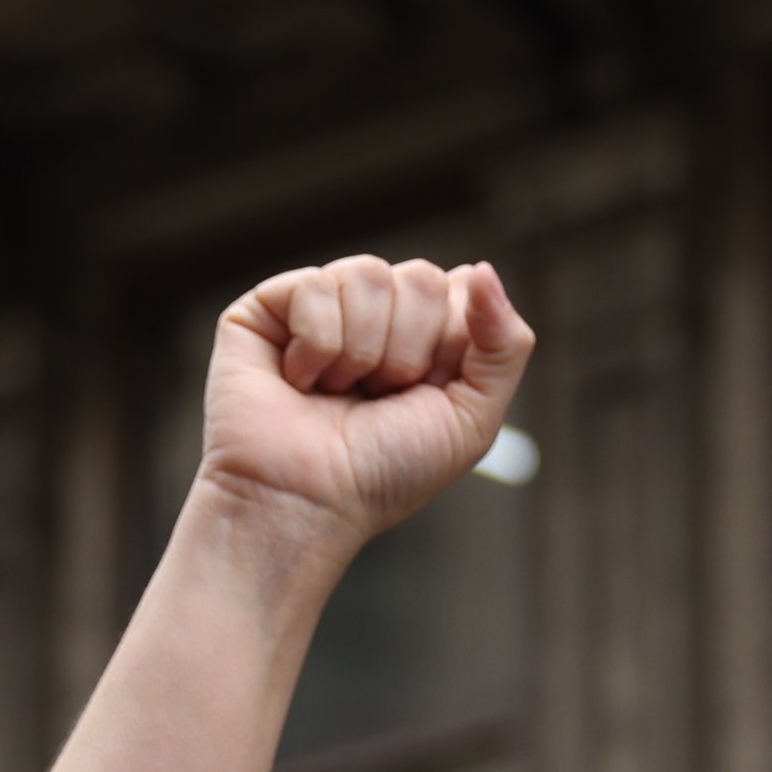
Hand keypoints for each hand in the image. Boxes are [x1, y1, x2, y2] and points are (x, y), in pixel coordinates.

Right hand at [188, 256, 535, 570]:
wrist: (308, 502)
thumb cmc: (385, 473)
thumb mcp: (473, 419)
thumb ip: (505, 344)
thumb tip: (483, 269)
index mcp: (426, 336)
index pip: (462, 290)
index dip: (450, 345)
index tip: (425, 393)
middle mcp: (376, 315)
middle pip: (421, 278)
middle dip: (408, 350)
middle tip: (378, 397)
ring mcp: (321, 307)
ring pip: (368, 274)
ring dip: (361, 352)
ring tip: (337, 393)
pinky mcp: (267, 308)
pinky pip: (315, 286)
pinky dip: (316, 346)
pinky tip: (300, 382)